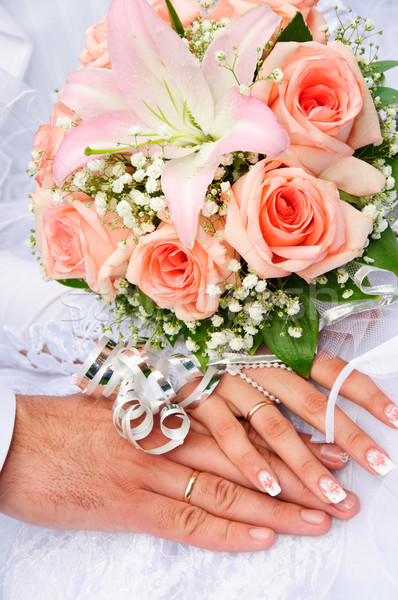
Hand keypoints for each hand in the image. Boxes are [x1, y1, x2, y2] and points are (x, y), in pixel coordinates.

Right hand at [0, 392, 357, 551]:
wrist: (19, 441)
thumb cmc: (67, 422)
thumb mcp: (120, 404)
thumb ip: (162, 411)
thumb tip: (193, 417)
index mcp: (169, 405)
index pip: (241, 422)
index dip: (286, 435)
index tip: (324, 443)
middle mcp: (169, 433)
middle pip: (247, 454)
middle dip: (299, 470)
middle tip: (342, 481)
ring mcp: (152, 468)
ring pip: (230, 487)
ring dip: (279, 505)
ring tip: (321, 516)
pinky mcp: (132, 504)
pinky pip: (190, 518)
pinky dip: (230, 530)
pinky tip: (263, 537)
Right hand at [182, 355, 395, 503]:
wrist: (169, 363)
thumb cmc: (226, 376)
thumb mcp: (264, 383)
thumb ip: (296, 413)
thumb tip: (339, 452)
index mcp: (281, 355)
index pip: (332, 370)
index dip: (365, 392)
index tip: (395, 418)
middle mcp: (261, 366)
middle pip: (313, 402)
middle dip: (348, 435)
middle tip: (379, 465)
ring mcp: (231, 382)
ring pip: (276, 424)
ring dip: (305, 461)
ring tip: (332, 493)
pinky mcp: (202, 400)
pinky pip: (229, 434)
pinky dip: (250, 461)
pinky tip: (271, 487)